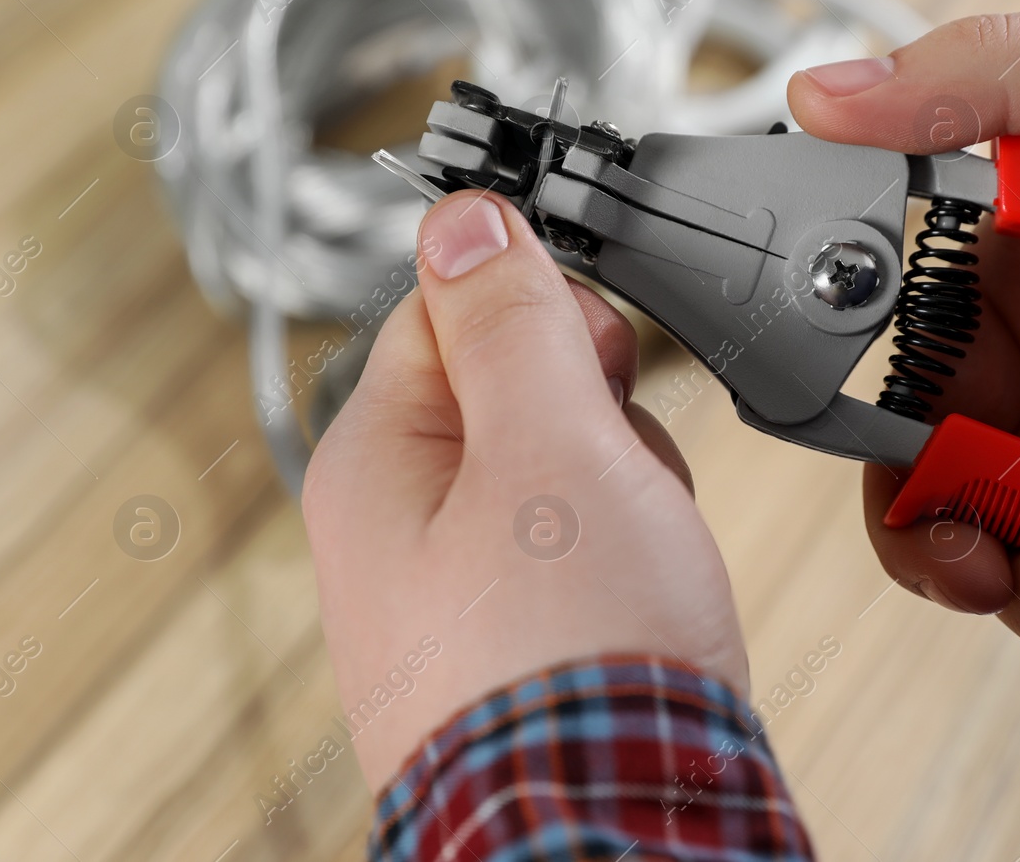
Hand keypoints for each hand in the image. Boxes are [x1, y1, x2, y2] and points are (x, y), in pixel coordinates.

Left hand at [302, 190, 745, 788]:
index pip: (447, 306)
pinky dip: (624, 553)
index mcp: (376, 460)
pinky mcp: (515, 638)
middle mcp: (398, 525)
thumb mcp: (550, 443)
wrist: (619, 826)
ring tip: (636, 548)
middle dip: (594, 411)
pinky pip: (576, 548)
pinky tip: (643, 593)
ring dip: (623, 484)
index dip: (539, 307)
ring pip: (560, 470)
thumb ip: (508, 321)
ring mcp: (455, 588)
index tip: (595, 343)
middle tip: (616, 466)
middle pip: (513, 390)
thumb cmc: (573, 654)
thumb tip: (462, 219)